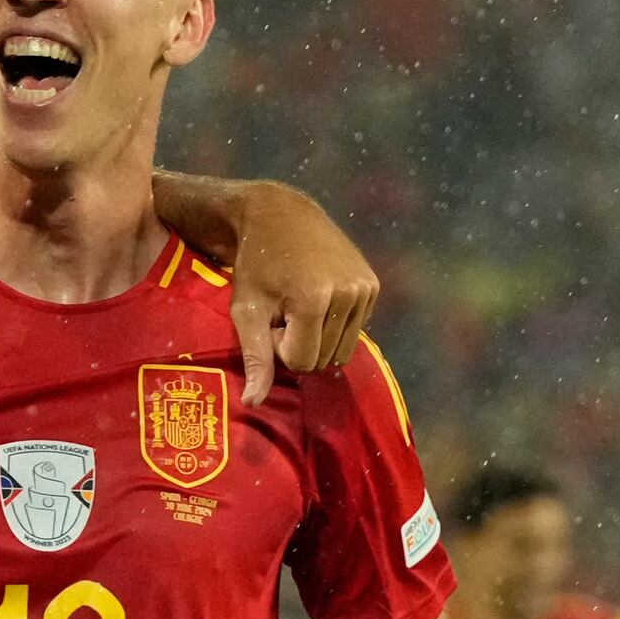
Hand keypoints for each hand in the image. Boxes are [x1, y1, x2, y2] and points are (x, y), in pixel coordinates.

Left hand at [225, 183, 379, 405]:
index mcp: (315, 300)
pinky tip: (317, 295)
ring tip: (300, 304)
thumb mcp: (246, 311)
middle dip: (300, 343)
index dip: (280, 346)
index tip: (271, 318)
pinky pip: (354, 330)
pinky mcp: (373, 285)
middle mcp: (348, 293)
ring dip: (318, 336)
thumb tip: (253, 404)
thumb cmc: (255, 264)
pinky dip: (334, 323)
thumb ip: (255, 358)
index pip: (302, 362)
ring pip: (342, 349)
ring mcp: (365, 288)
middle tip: (284, 310)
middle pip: (324, 358)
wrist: (280, 214)